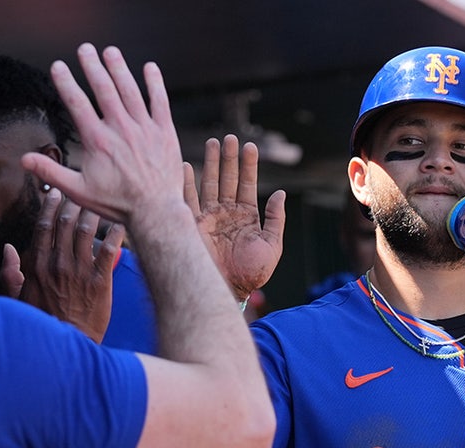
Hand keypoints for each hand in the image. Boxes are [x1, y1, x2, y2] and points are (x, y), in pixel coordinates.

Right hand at [16, 188, 125, 342]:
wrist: (69, 343)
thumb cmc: (43, 322)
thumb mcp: (18, 299)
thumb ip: (10, 273)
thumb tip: (8, 249)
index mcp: (38, 265)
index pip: (43, 227)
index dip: (50, 206)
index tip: (55, 193)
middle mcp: (58, 264)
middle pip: (66, 224)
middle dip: (74, 202)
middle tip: (82, 191)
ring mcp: (80, 272)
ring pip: (87, 232)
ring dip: (94, 213)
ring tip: (101, 202)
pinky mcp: (100, 282)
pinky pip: (109, 250)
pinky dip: (115, 234)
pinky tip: (121, 224)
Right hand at [21, 44, 184, 228]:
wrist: (155, 212)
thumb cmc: (116, 204)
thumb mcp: (78, 191)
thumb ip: (51, 172)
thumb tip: (24, 160)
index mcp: (97, 140)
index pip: (77, 103)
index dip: (66, 82)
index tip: (57, 66)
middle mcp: (120, 129)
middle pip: (103, 89)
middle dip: (92, 66)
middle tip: (85, 49)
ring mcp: (144, 128)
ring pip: (130, 90)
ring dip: (119, 68)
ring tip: (110, 51)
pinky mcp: (164, 132)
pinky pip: (160, 101)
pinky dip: (154, 83)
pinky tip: (149, 67)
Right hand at [184, 135, 286, 300]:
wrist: (228, 291)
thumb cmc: (252, 274)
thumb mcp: (272, 246)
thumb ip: (275, 219)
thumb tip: (280, 194)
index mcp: (246, 216)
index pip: (247, 184)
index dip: (248, 166)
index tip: (249, 147)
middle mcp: (226, 214)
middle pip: (227, 179)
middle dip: (228, 158)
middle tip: (229, 138)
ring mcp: (208, 218)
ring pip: (208, 184)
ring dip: (210, 164)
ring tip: (212, 143)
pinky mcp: (192, 225)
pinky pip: (187, 200)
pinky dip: (185, 183)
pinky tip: (184, 165)